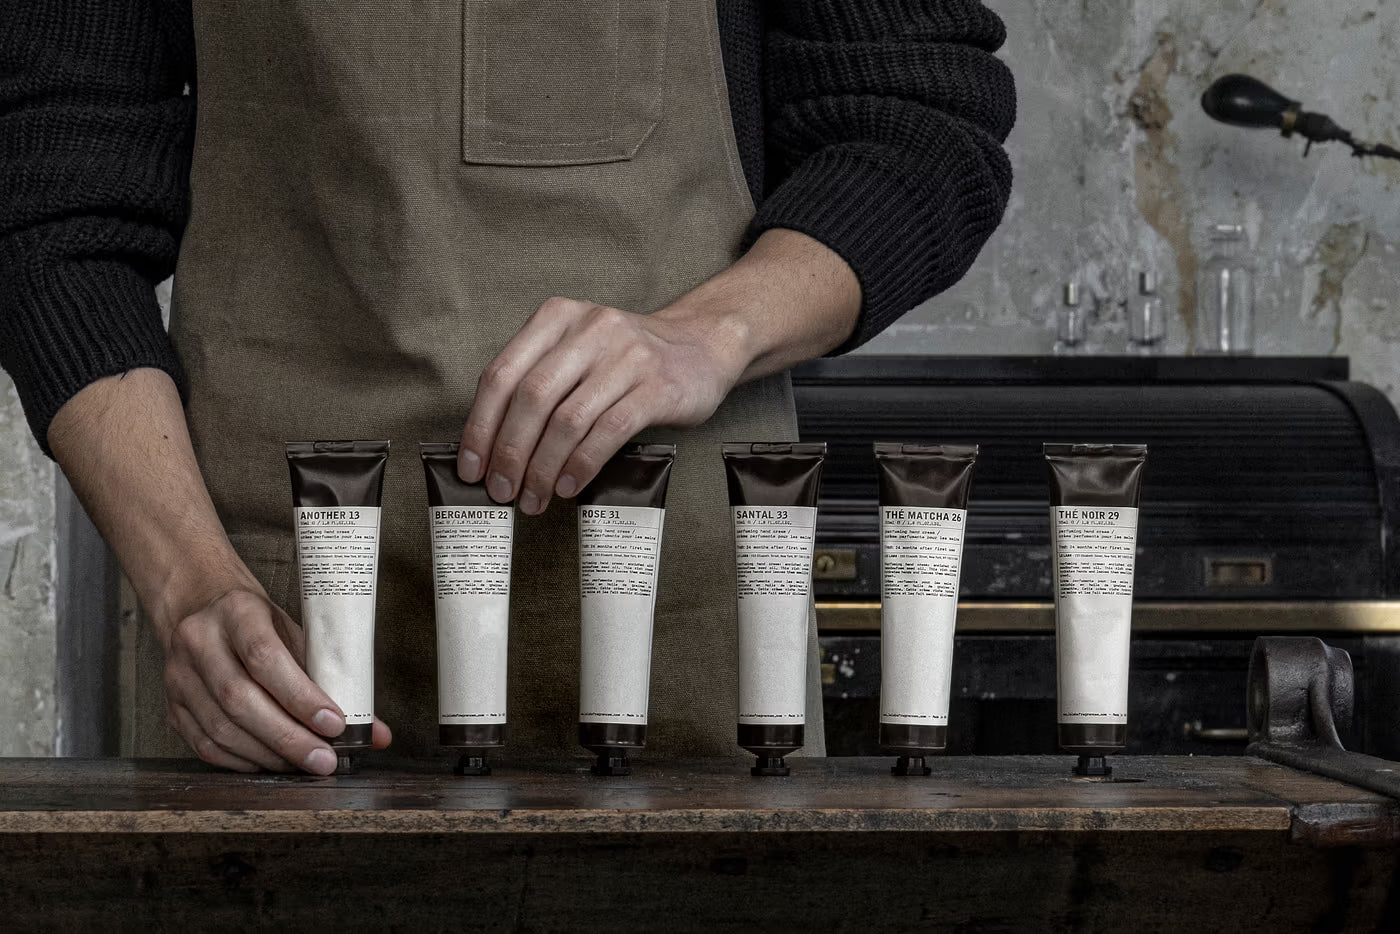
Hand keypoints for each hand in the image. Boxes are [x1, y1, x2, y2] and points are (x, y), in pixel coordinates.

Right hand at [162, 586, 391, 773]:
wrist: (202, 607)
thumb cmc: (260, 623)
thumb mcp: (297, 632)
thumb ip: (334, 677)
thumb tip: (376, 732)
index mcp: (236, 612)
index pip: (265, 657)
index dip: (300, 696)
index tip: (335, 723)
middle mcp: (199, 641)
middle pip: (241, 700)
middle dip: (289, 737)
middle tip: (325, 760)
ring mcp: (179, 676)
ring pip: (221, 728)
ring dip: (269, 755)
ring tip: (305, 764)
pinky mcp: (172, 705)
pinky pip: (206, 744)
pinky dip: (244, 761)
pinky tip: (273, 764)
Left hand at [457, 298, 744, 513]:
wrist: (702, 347)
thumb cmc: (628, 359)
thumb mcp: (577, 350)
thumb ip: (538, 381)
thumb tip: (491, 447)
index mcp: (557, 317)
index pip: (502, 374)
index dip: (480, 426)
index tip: (471, 467)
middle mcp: (589, 329)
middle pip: (531, 398)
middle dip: (509, 452)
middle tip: (501, 490)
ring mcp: (626, 356)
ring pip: (568, 419)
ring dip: (543, 467)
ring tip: (534, 497)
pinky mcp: (657, 386)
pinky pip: (608, 431)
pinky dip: (582, 463)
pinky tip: (569, 485)